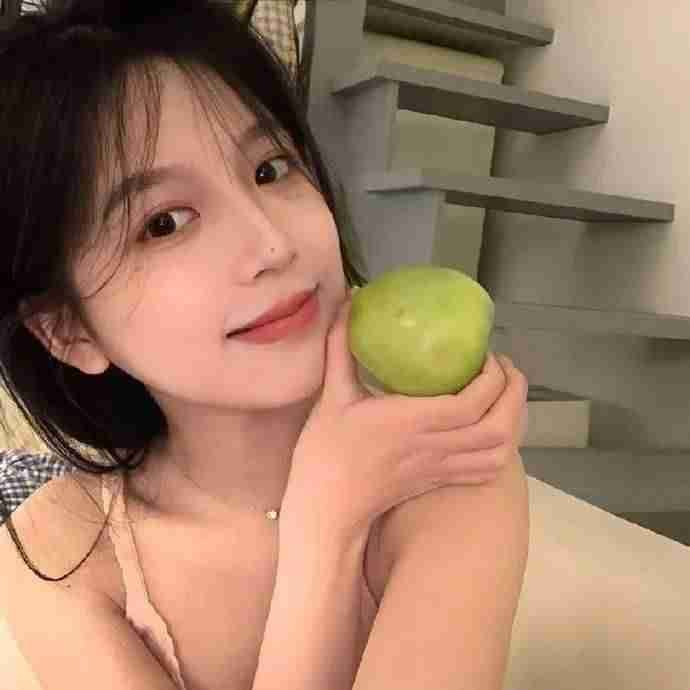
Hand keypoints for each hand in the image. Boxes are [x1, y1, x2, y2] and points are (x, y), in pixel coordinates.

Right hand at [282, 289, 528, 543]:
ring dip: (513, 421)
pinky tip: (492, 428)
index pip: (472, 402)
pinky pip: (486, 470)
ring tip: (503, 395)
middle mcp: (434, 447)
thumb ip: (341, 346)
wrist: (328, 508)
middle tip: (505, 369)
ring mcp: (440, 469)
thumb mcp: (330, 395)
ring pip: (499, 453)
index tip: (487, 354)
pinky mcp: (440, 482)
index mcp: (411, 422)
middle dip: (515, 395)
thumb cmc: (327, 451)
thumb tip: (350, 300)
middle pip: (498, 428)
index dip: (492, 377)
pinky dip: (502, 448)